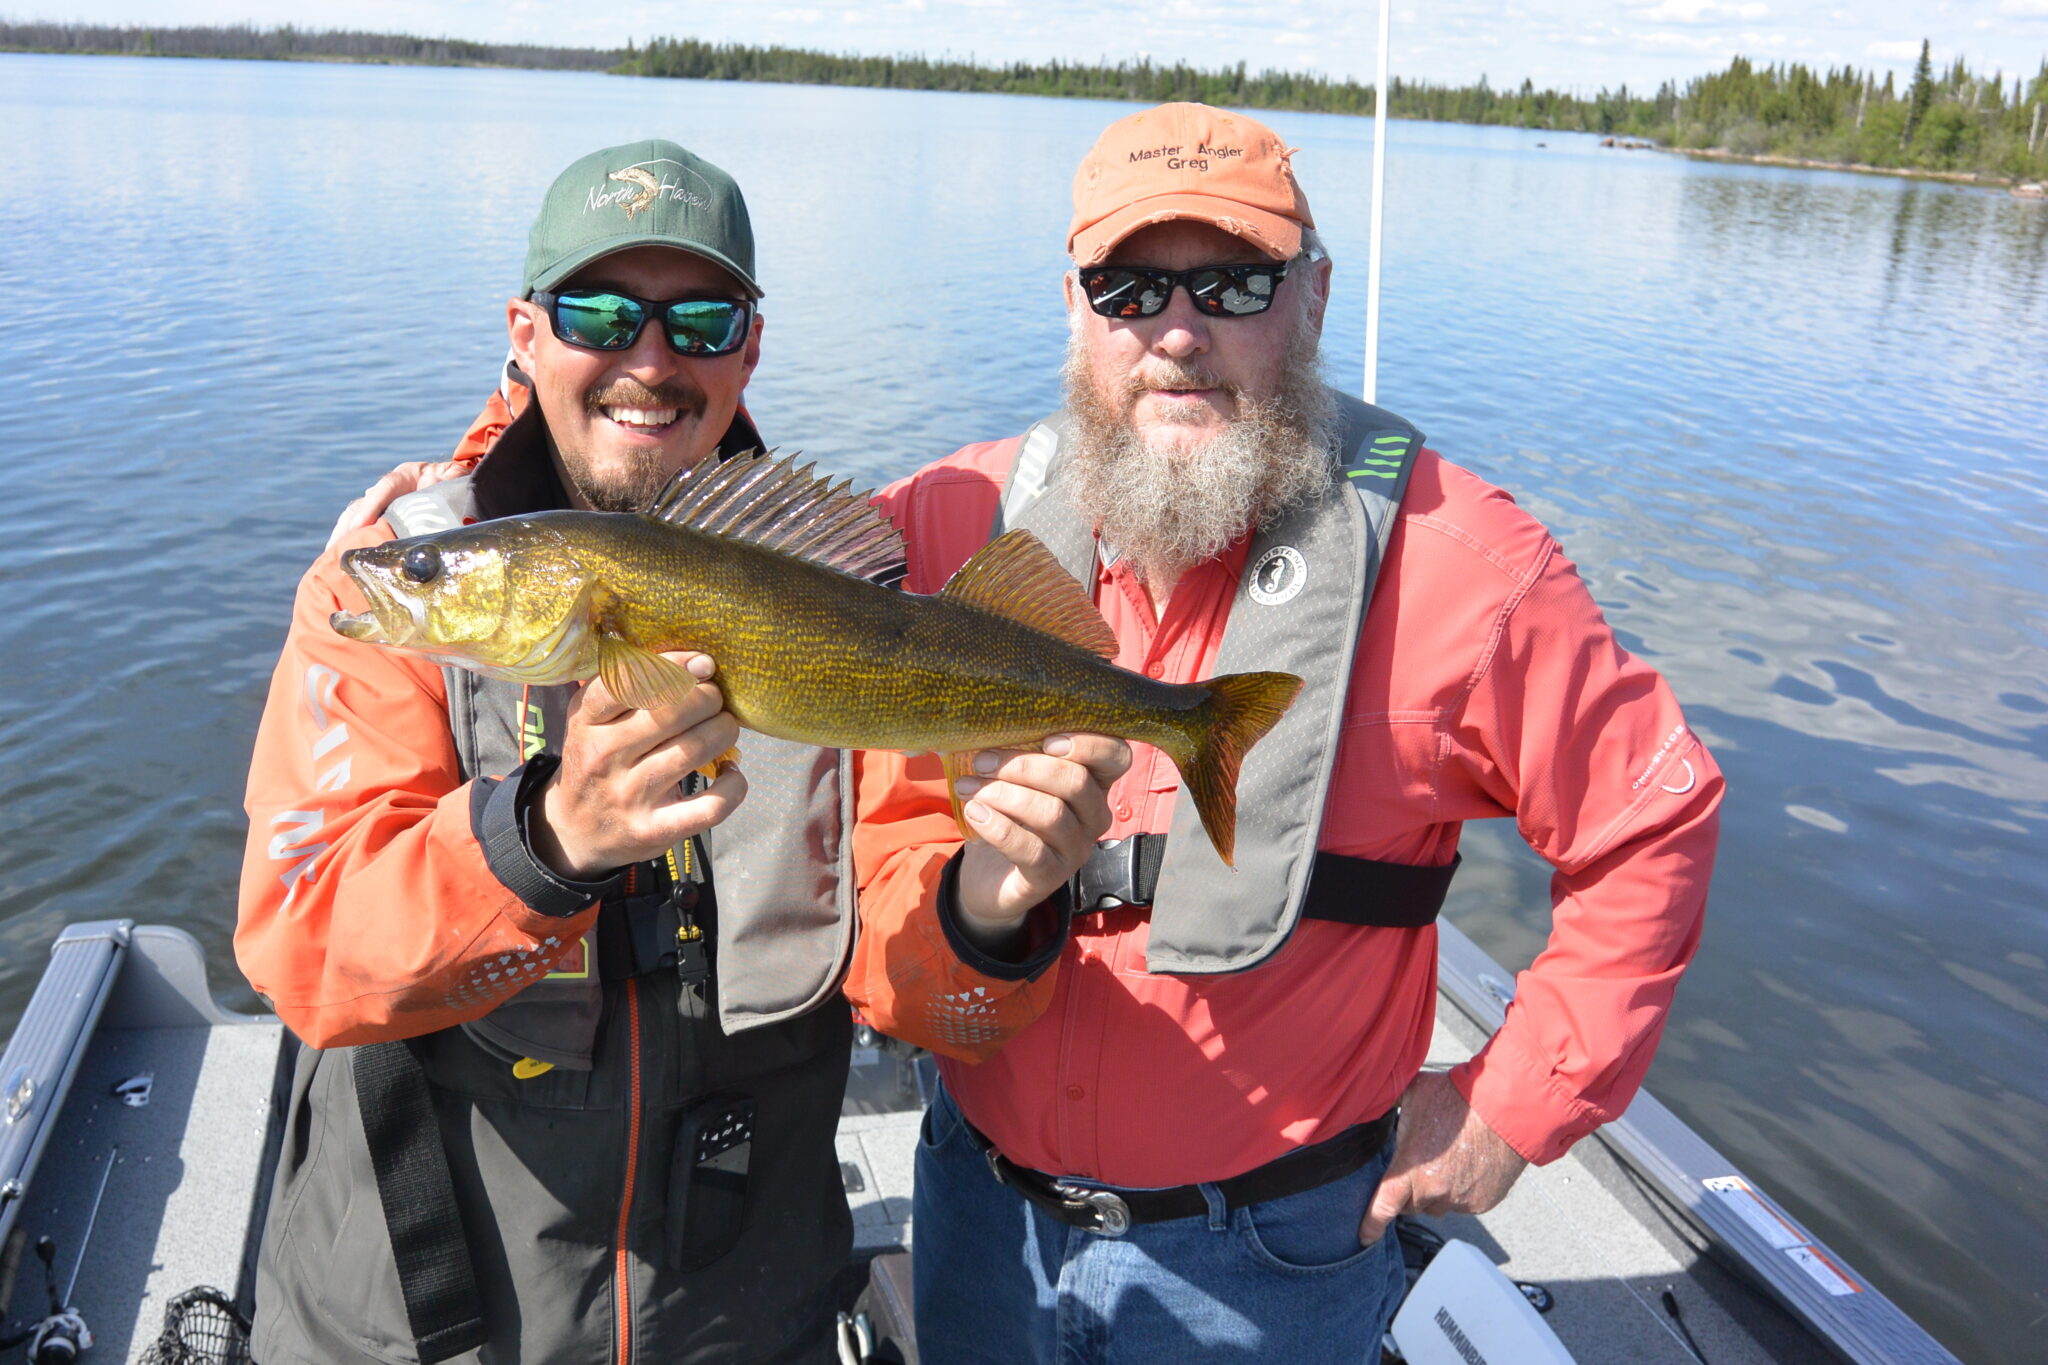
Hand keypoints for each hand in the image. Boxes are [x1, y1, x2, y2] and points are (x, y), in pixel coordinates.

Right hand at [325, 459, 469, 549]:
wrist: (457, 484)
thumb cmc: (459, 483)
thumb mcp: (457, 479)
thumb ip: (448, 481)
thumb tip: (429, 487)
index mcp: (408, 474)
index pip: (386, 486)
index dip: (372, 504)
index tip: (360, 525)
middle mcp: (390, 487)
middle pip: (364, 503)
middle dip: (351, 524)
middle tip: (339, 545)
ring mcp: (383, 501)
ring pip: (356, 515)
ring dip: (343, 534)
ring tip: (333, 554)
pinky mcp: (381, 516)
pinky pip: (360, 526)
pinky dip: (348, 539)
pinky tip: (338, 554)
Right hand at [528, 652, 746, 879]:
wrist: (574, 832)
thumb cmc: (595, 761)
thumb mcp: (590, 721)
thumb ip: (623, 687)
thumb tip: (689, 658)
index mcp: (587, 722)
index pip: (628, 681)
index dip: (674, 665)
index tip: (703, 663)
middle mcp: (604, 757)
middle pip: (671, 712)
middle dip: (708, 697)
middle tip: (716, 699)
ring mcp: (630, 796)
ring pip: (694, 750)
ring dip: (724, 731)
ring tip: (726, 727)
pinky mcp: (655, 830)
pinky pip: (710, 805)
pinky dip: (734, 786)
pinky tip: (733, 773)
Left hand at [954, 734, 1130, 937]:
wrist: (988, 873)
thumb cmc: (1008, 812)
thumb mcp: (1018, 777)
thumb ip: (1019, 751)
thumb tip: (991, 723)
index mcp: (1094, 783)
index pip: (1117, 757)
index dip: (1090, 744)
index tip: (1047, 740)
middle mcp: (1094, 816)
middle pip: (1075, 781)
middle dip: (1023, 766)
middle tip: (981, 761)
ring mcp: (1076, 850)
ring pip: (1052, 814)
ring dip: (1003, 794)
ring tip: (967, 787)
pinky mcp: (1050, 877)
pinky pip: (1030, 850)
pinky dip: (998, 827)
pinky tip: (974, 813)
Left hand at [1358, 1070, 1529, 1244]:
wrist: (1504, 1111)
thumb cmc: (1457, 1098)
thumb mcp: (1413, 1093)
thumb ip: (1388, 1103)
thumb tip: (1370, 1101)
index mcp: (1410, 1170)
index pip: (1383, 1207)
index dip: (1371, 1225)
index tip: (1364, 1237)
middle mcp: (1433, 1192)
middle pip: (1411, 1205)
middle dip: (1410, 1191)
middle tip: (1420, 1165)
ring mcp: (1459, 1201)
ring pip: (1438, 1206)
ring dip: (1437, 1193)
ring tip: (1447, 1161)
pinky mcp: (1481, 1203)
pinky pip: (1463, 1204)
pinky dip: (1461, 1192)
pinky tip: (1467, 1166)